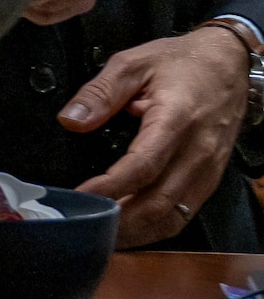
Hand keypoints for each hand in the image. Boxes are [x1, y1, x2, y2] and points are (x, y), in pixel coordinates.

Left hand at [61, 26, 248, 246]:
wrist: (227, 62)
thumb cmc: (179, 62)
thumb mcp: (133, 62)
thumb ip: (100, 92)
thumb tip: (71, 120)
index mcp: (176, 119)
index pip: (143, 166)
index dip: (110, 187)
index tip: (81, 197)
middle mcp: (197, 151)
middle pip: (158, 202)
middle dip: (120, 221)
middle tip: (85, 226)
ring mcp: (209, 170)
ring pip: (173, 216)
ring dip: (138, 232)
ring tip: (103, 236)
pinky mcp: (211, 179)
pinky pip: (184, 213)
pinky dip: (156, 228)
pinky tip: (132, 229)